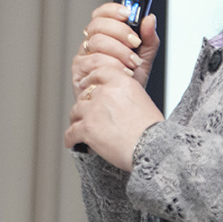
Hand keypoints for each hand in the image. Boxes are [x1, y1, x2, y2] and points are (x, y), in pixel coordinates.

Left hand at [64, 53, 163, 170]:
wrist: (151, 149)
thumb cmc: (151, 130)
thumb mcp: (142, 100)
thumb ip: (124, 94)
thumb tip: (113, 99)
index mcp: (122, 82)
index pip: (99, 72)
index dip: (90, 79)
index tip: (86, 84)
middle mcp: (106, 92)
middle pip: (86, 94)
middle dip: (85, 105)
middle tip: (87, 114)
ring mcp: (94, 109)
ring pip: (76, 111)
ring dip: (77, 120)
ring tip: (78, 130)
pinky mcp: (87, 127)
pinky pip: (71, 132)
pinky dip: (70, 138)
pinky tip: (72, 142)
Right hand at [72, 3, 159, 100]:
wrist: (121, 108)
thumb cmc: (128, 84)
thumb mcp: (144, 60)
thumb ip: (148, 39)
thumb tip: (149, 20)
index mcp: (104, 36)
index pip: (101, 14)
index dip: (113, 10)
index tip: (128, 13)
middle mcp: (91, 44)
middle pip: (98, 25)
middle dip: (121, 32)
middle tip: (135, 43)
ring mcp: (83, 57)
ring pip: (97, 42)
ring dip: (119, 51)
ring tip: (132, 63)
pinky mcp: (79, 72)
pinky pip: (93, 62)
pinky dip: (111, 66)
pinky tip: (122, 73)